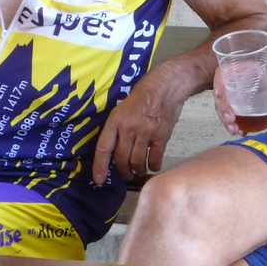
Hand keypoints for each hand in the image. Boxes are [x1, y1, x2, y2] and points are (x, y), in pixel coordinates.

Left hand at [92, 65, 188, 183]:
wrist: (166, 86)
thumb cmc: (143, 94)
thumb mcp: (123, 107)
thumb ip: (119, 126)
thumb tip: (116, 148)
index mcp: (115, 120)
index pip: (104, 147)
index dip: (100, 166)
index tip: (99, 180)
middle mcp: (128, 128)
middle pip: (121, 158)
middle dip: (123, 171)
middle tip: (127, 175)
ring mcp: (145, 132)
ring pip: (137, 161)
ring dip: (138, 170)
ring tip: (140, 171)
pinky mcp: (161, 135)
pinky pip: (155, 157)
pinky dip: (154, 165)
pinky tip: (154, 166)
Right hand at [212, 67, 266, 136]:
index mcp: (243, 70)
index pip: (223, 72)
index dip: (218, 82)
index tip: (219, 94)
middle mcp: (235, 82)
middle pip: (221, 93)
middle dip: (222, 108)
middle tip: (230, 119)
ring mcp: (235, 95)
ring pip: (222, 107)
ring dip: (225, 119)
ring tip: (234, 129)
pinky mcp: (238, 107)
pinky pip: (230, 115)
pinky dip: (233, 124)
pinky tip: (240, 131)